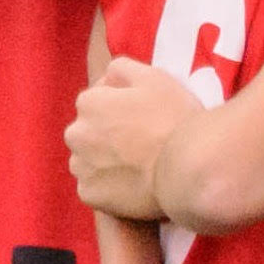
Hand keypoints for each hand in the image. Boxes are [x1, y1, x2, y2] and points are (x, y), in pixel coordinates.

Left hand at [68, 51, 205, 220]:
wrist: (188, 170)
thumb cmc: (175, 119)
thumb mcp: (155, 78)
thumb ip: (123, 69)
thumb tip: (108, 77)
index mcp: (89, 103)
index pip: (97, 99)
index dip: (120, 106)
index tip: (142, 117)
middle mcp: (76, 134)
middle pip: (89, 131)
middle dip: (107, 134)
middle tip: (140, 142)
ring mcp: (81, 167)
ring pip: (89, 160)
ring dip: (105, 160)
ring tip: (137, 165)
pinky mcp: (90, 195)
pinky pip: (95, 187)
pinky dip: (109, 187)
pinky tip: (132, 184)